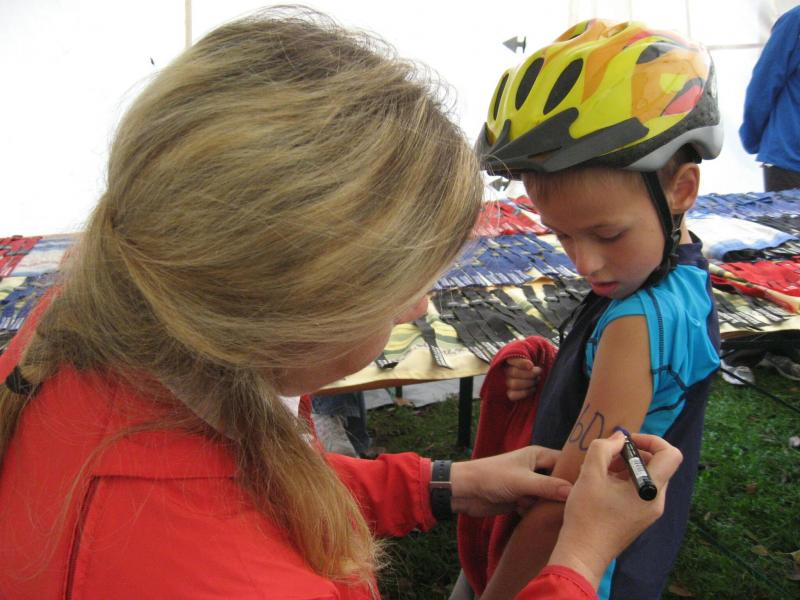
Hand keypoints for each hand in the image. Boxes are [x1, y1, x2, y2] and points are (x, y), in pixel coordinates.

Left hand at [449, 446, 571, 516]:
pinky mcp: (522, 499)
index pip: (566, 461)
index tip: (592, 487)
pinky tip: (526, 513)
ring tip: (544, 509)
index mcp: (538, 455)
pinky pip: (537, 506)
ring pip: (549, 496)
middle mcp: (536, 468)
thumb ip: (548, 486)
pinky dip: (534, 511)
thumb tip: (575, 493)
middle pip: (560, 480)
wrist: (465, 491)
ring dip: (546, 504)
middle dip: (562, 493)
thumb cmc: (492, 477)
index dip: (578, 473)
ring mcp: (529, 484)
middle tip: (573, 505)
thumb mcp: (523, 481)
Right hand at [504, 357, 541, 401]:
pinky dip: (525, 392)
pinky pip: (512, 395)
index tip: (531, 366)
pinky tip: (533, 388)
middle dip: (529, 374)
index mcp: (510, 357)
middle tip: (539, 372)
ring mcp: (507, 382)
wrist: (539, 375)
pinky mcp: (510, 393)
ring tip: (537, 380)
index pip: (511, 359)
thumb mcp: (537, 355)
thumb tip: (532, 365)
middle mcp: (506, 369)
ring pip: (513, 384)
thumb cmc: (538, 363)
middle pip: (513, 372)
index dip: (521, 363)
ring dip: (529, 382)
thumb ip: (536, 353)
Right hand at [548, 432, 682, 587]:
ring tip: (600, 471)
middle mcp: (657, 501)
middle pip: (657, 464)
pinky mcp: (640, 518)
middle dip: (633, 453)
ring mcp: (650, 511)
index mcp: (651, 490)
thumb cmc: (587, 515)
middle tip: (608, 456)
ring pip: (646, 477)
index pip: (671, 454)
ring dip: (625, 467)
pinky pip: (639, 490)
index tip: (626, 443)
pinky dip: (623, 481)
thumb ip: (604, 448)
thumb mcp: (590, 475)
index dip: (651, 440)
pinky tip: (601, 485)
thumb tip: (618, 438)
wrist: (583, 554)